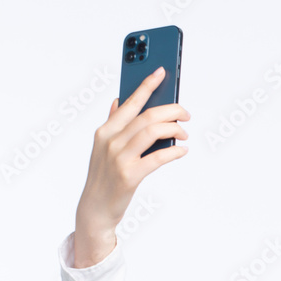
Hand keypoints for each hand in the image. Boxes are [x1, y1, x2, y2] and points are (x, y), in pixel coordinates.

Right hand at [73, 67, 190, 267]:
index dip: (147, 84)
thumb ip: (113, 123)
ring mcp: (119, 157)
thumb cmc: (104, 177)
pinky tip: (182, 151)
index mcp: (105, 130)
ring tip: (183, 134)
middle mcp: (110, 140)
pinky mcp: (129, 175)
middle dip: (172, 110)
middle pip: (147, 115)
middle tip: (185, 114)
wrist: (95, 209)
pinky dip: (174, 152)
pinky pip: (157, 157)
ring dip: (174, 130)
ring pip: (152, 131)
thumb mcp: (102, 147)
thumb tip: (120, 101)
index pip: (130, 101)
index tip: (162, 71)